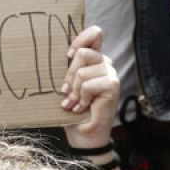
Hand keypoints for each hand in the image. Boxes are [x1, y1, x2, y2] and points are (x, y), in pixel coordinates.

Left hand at [61, 26, 117, 151]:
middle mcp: (105, 63)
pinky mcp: (113, 85)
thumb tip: (56, 54)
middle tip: (67, 93)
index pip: (95, 34)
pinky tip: (83, 107)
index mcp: (94, 59)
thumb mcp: (67, 85)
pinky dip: (81, 98)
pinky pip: (88, 84)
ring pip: (82, 71)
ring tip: (74, 103)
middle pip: (82, 53)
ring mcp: (111, 74)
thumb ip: (68, 69)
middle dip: (69, 76)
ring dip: (74, 91)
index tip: (68, 55)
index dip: (80, 39)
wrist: (83, 135)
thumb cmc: (73, 110)